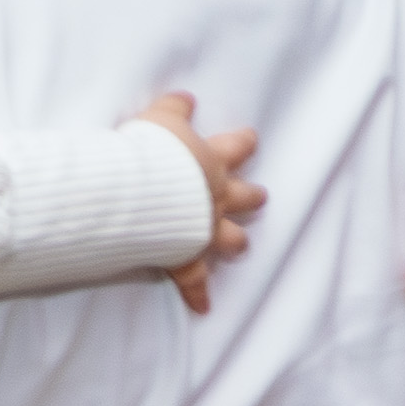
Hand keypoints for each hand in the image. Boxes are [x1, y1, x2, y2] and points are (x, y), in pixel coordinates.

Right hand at [145, 95, 260, 314]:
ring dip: (236, 242)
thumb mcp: (160, 119)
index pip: (235, 147)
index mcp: (211, 162)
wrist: (144, 192)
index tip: (251, 139)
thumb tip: (185, 98)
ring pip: (232, 238)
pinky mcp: (186, 256)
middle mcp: (216, 197)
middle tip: (260, 196)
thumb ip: (174, 108)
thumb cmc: (151, 152)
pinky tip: (202, 307)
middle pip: (246, 196)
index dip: (243, 142)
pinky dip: (197, 295)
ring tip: (241, 246)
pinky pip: (193, 280)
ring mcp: (205, 229)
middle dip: (253, 196)